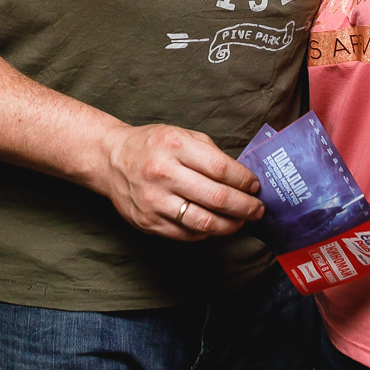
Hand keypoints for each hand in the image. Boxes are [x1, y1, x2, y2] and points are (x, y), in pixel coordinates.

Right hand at [101, 123, 263, 240]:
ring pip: (204, 222)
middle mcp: (163, 173)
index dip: (244, 180)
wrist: (111, 160)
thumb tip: (242, 179)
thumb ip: (211, 154)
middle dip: (244, 206)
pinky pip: (187, 234)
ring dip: (230, 225)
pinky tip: (216, 225)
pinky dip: (207, 232)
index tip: (255, 186)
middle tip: (258, 209)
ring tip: (241, 221)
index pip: (221, 168)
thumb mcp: (181, 135)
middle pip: (216, 197)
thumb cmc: (152, 146)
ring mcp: (154, 201)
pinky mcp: (148, 222)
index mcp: (174, 146)